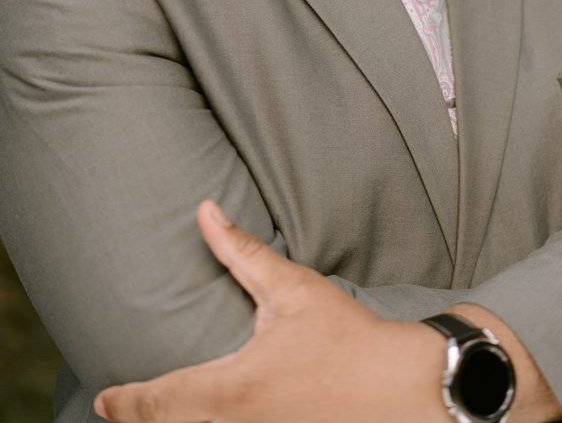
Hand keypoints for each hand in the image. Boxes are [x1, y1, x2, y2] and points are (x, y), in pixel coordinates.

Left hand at [94, 200, 446, 422]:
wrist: (403, 389)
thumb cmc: (347, 338)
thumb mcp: (291, 289)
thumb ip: (240, 253)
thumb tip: (205, 212)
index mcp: (232, 390)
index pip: (159, 403)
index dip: (126, 403)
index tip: (105, 399)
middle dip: (148, 419)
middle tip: (126, 407)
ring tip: (167, 411)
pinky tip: (220, 414)